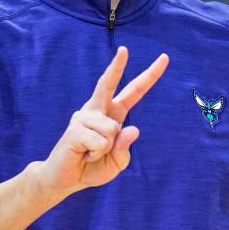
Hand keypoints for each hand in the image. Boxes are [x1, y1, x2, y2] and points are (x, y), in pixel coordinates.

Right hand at [37, 46, 168, 197]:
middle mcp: (97, 110)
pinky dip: (95, 155)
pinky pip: (100, 142)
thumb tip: (131, 129)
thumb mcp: (117, 162)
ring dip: (105, 150)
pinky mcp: (74, 130)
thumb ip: (124, 148)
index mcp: (113, 114)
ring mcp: (84, 117)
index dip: (149, 75)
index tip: (163, 58)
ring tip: (90, 153)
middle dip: (116, 66)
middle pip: (108, 83)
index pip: (134, 91)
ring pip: (112, 130)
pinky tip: (83, 155)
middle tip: (123, 49)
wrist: (65, 180)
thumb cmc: (92, 168)